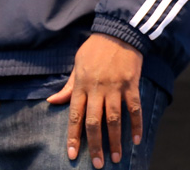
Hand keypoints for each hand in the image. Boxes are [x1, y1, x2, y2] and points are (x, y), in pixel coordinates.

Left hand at [46, 33, 143, 167]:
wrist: (119, 32)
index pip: (75, 115)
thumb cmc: (95, 48)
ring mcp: (116, 87)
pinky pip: (134, 108)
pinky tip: (136, 139)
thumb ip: (68, 86)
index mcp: (82, 85)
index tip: (73, 154)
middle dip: (95, 145)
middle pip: (94, 122)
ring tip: (116, 157)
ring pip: (114, 119)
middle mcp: (98, 89)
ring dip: (115, 140)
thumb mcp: (77, 64)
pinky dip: (136, 124)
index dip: (74, 136)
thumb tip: (53, 101)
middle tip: (98, 164)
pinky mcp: (131, 84)